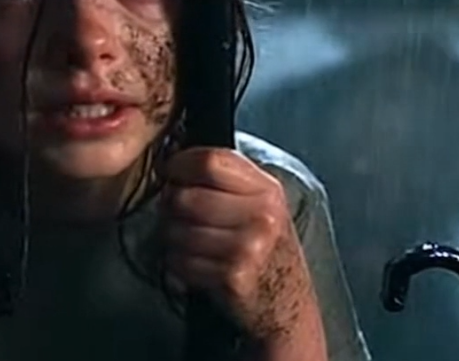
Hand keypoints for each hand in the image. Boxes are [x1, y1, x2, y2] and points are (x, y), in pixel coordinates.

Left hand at [160, 147, 320, 345]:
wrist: (288, 304)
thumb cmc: (266, 249)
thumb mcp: (260, 203)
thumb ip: (225, 176)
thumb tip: (174, 154)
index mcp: (267, 190)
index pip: (211, 161)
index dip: (180, 163)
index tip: (169, 170)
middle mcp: (262, 216)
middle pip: (187, 195)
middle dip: (169, 203)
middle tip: (173, 210)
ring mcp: (248, 247)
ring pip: (177, 229)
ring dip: (171, 237)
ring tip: (185, 240)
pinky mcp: (233, 277)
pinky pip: (180, 261)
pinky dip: (177, 264)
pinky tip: (192, 263)